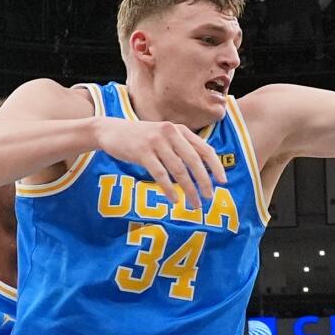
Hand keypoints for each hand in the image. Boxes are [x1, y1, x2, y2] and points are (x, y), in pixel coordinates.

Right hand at [94, 116, 229, 204]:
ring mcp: (156, 142)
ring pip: (178, 170)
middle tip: (209, 198)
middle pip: (194, 161)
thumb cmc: (142, 138)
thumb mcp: (165, 137)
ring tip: (194, 205)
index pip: (204, 149)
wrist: (111, 130)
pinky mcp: (142, 152)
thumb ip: (182, 148)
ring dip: (189, 190)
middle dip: (204, 182)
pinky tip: (175, 200)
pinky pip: (160, 174)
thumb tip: (204, 169)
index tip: (223, 182)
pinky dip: (169, 189)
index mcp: (180, 130)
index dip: (215, 167)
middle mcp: (170, 133)